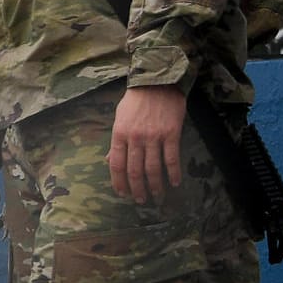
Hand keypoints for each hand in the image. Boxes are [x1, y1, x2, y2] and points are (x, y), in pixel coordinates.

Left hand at [110, 85, 186, 202]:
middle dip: (137, 189)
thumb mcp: (119, 118)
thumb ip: (115, 141)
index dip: (118, 182)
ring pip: (152, 168)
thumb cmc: (135, 100)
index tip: (122, 194)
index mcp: (119, 134)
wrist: (157, 82)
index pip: (116, 165)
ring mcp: (153, 136)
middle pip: (134, 170)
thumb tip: (108, 161)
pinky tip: (174, 183)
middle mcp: (135, 138)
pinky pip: (171, 158)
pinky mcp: (171, 133)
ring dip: (155, 185)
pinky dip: (173, 173)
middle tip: (141, 200)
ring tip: (157, 196)